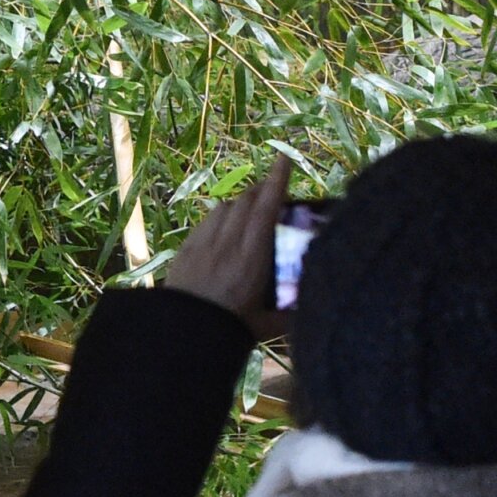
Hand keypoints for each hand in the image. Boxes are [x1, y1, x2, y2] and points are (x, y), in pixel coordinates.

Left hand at [165, 154, 292, 340]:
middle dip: (261, 189)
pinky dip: (219, 217)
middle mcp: (228, 244)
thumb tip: (315, 311)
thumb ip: (291, 316)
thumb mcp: (267, 326)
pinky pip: (206, 221)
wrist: (182, 336)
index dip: (277, 182)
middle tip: (272, 189)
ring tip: (249, 209)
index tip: (284, 159)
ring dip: (240, 203)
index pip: (267, 210)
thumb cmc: (228, 331)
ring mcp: (204, 244)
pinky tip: (223, 226)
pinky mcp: (186, 250)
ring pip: (225, 208)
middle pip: (246, 202)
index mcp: (253, 258)